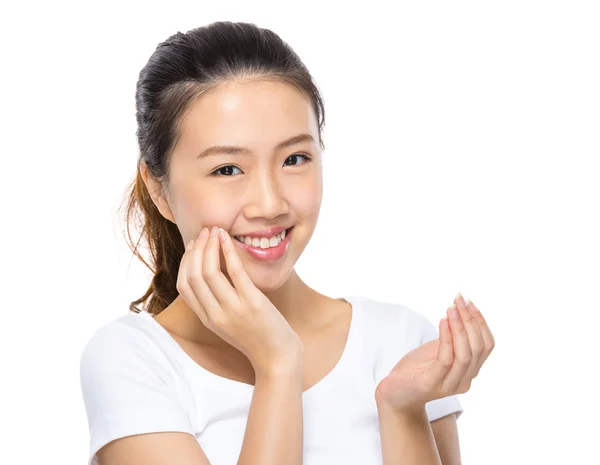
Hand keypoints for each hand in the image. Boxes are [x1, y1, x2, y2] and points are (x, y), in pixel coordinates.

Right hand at [176, 226, 302, 374]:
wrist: (277, 357)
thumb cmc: (255, 336)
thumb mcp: (227, 322)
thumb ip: (215, 302)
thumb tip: (211, 271)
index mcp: (207, 318)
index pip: (183, 286)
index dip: (185, 261)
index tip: (193, 245)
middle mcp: (215, 315)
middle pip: (193, 275)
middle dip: (196, 249)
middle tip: (204, 232)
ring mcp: (233, 309)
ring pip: (209, 272)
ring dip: (209, 246)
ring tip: (215, 231)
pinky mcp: (252, 303)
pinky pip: (235, 272)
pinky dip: (228, 251)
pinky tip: (226, 238)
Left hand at [374, 293, 494, 413]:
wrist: (394, 393)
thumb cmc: (418, 369)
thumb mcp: (439, 349)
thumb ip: (454, 339)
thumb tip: (462, 311)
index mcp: (470, 371)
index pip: (486, 345)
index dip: (481, 322)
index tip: (469, 302)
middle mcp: (464, 380)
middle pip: (478, 348)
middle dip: (470, 320)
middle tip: (459, 300)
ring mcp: (449, 385)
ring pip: (465, 354)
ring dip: (459, 327)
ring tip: (451, 308)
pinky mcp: (430, 384)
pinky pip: (445, 360)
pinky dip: (446, 338)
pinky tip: (442, 321)